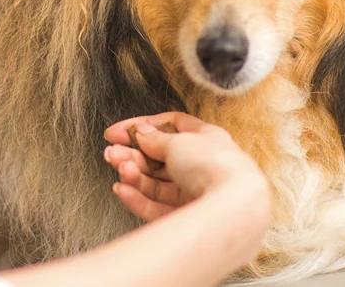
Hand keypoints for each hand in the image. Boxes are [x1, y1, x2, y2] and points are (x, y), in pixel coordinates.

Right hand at [103, 112, 270, 222]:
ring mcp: (196, 192)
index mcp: (207, 139)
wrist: (234, 206)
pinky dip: (139, 198)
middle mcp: (203, 165)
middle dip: (133, 155)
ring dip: (134, 175)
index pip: (170, 126)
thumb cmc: (215, 165)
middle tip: (111, 153)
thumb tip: (141, 132)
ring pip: (157, 183)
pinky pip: (158, 207)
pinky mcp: (188, 217)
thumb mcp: (179, 142)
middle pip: (160, 158)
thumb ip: (154, 139)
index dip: (143, 127)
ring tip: (118, 169)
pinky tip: (123, 190)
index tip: (118, 132)